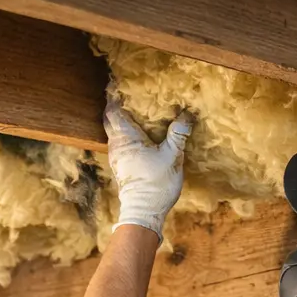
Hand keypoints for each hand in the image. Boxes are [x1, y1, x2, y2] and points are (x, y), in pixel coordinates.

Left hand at [104, 97, 192, 238]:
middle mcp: (116, 145)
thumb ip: (178, 134)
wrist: (144, 213)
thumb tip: (187, 115)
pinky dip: (124, 134)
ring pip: (112, 132)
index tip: (117, 83)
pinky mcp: (121, 166)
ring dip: (120, 120)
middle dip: (115, 105)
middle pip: (110, 119)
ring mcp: (116, 157)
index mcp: (125, 138)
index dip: (114, 96)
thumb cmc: (156, 184)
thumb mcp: (172, 156)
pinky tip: (138, 134)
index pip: (112, 110)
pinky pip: (118, 143)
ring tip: (134, 110)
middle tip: (127, 93)